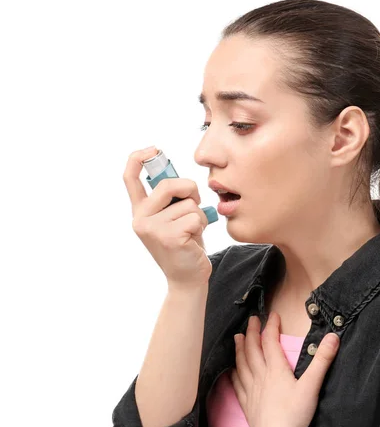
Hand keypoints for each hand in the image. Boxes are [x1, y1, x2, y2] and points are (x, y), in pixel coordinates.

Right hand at [123, 146, 212, 287]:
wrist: (187, 278)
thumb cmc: (185, 244)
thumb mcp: (173, 218)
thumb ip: (171, 199)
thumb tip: (180, 180)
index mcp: (140, 211)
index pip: (130, 178)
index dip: (139, 158)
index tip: (154, 149)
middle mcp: (140, 218)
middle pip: (169, 184)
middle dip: (190, 190)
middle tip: (194, 205)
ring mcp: (152, 228)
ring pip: (188, 203)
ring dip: (198, 215)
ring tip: (191, 231)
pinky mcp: (169, 237)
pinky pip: (196, 217)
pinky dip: (202, 226)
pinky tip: (194, 240)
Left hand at [230, 312, 339, 426]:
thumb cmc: (295, 415)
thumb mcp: (312, 385)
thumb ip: (322, 360)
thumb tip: (334, 337)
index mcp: (276, 370)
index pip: (270, 341)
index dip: (271, 326)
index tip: (272, 314)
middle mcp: (261, 377)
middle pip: (253, 349)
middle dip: (252, 332)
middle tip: (251, 319)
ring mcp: (251, 391)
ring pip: (242, 364)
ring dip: (240, 349)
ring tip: (238, 338)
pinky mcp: (247, 405)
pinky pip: (237, 385)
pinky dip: (234, 374)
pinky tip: (232, 371)